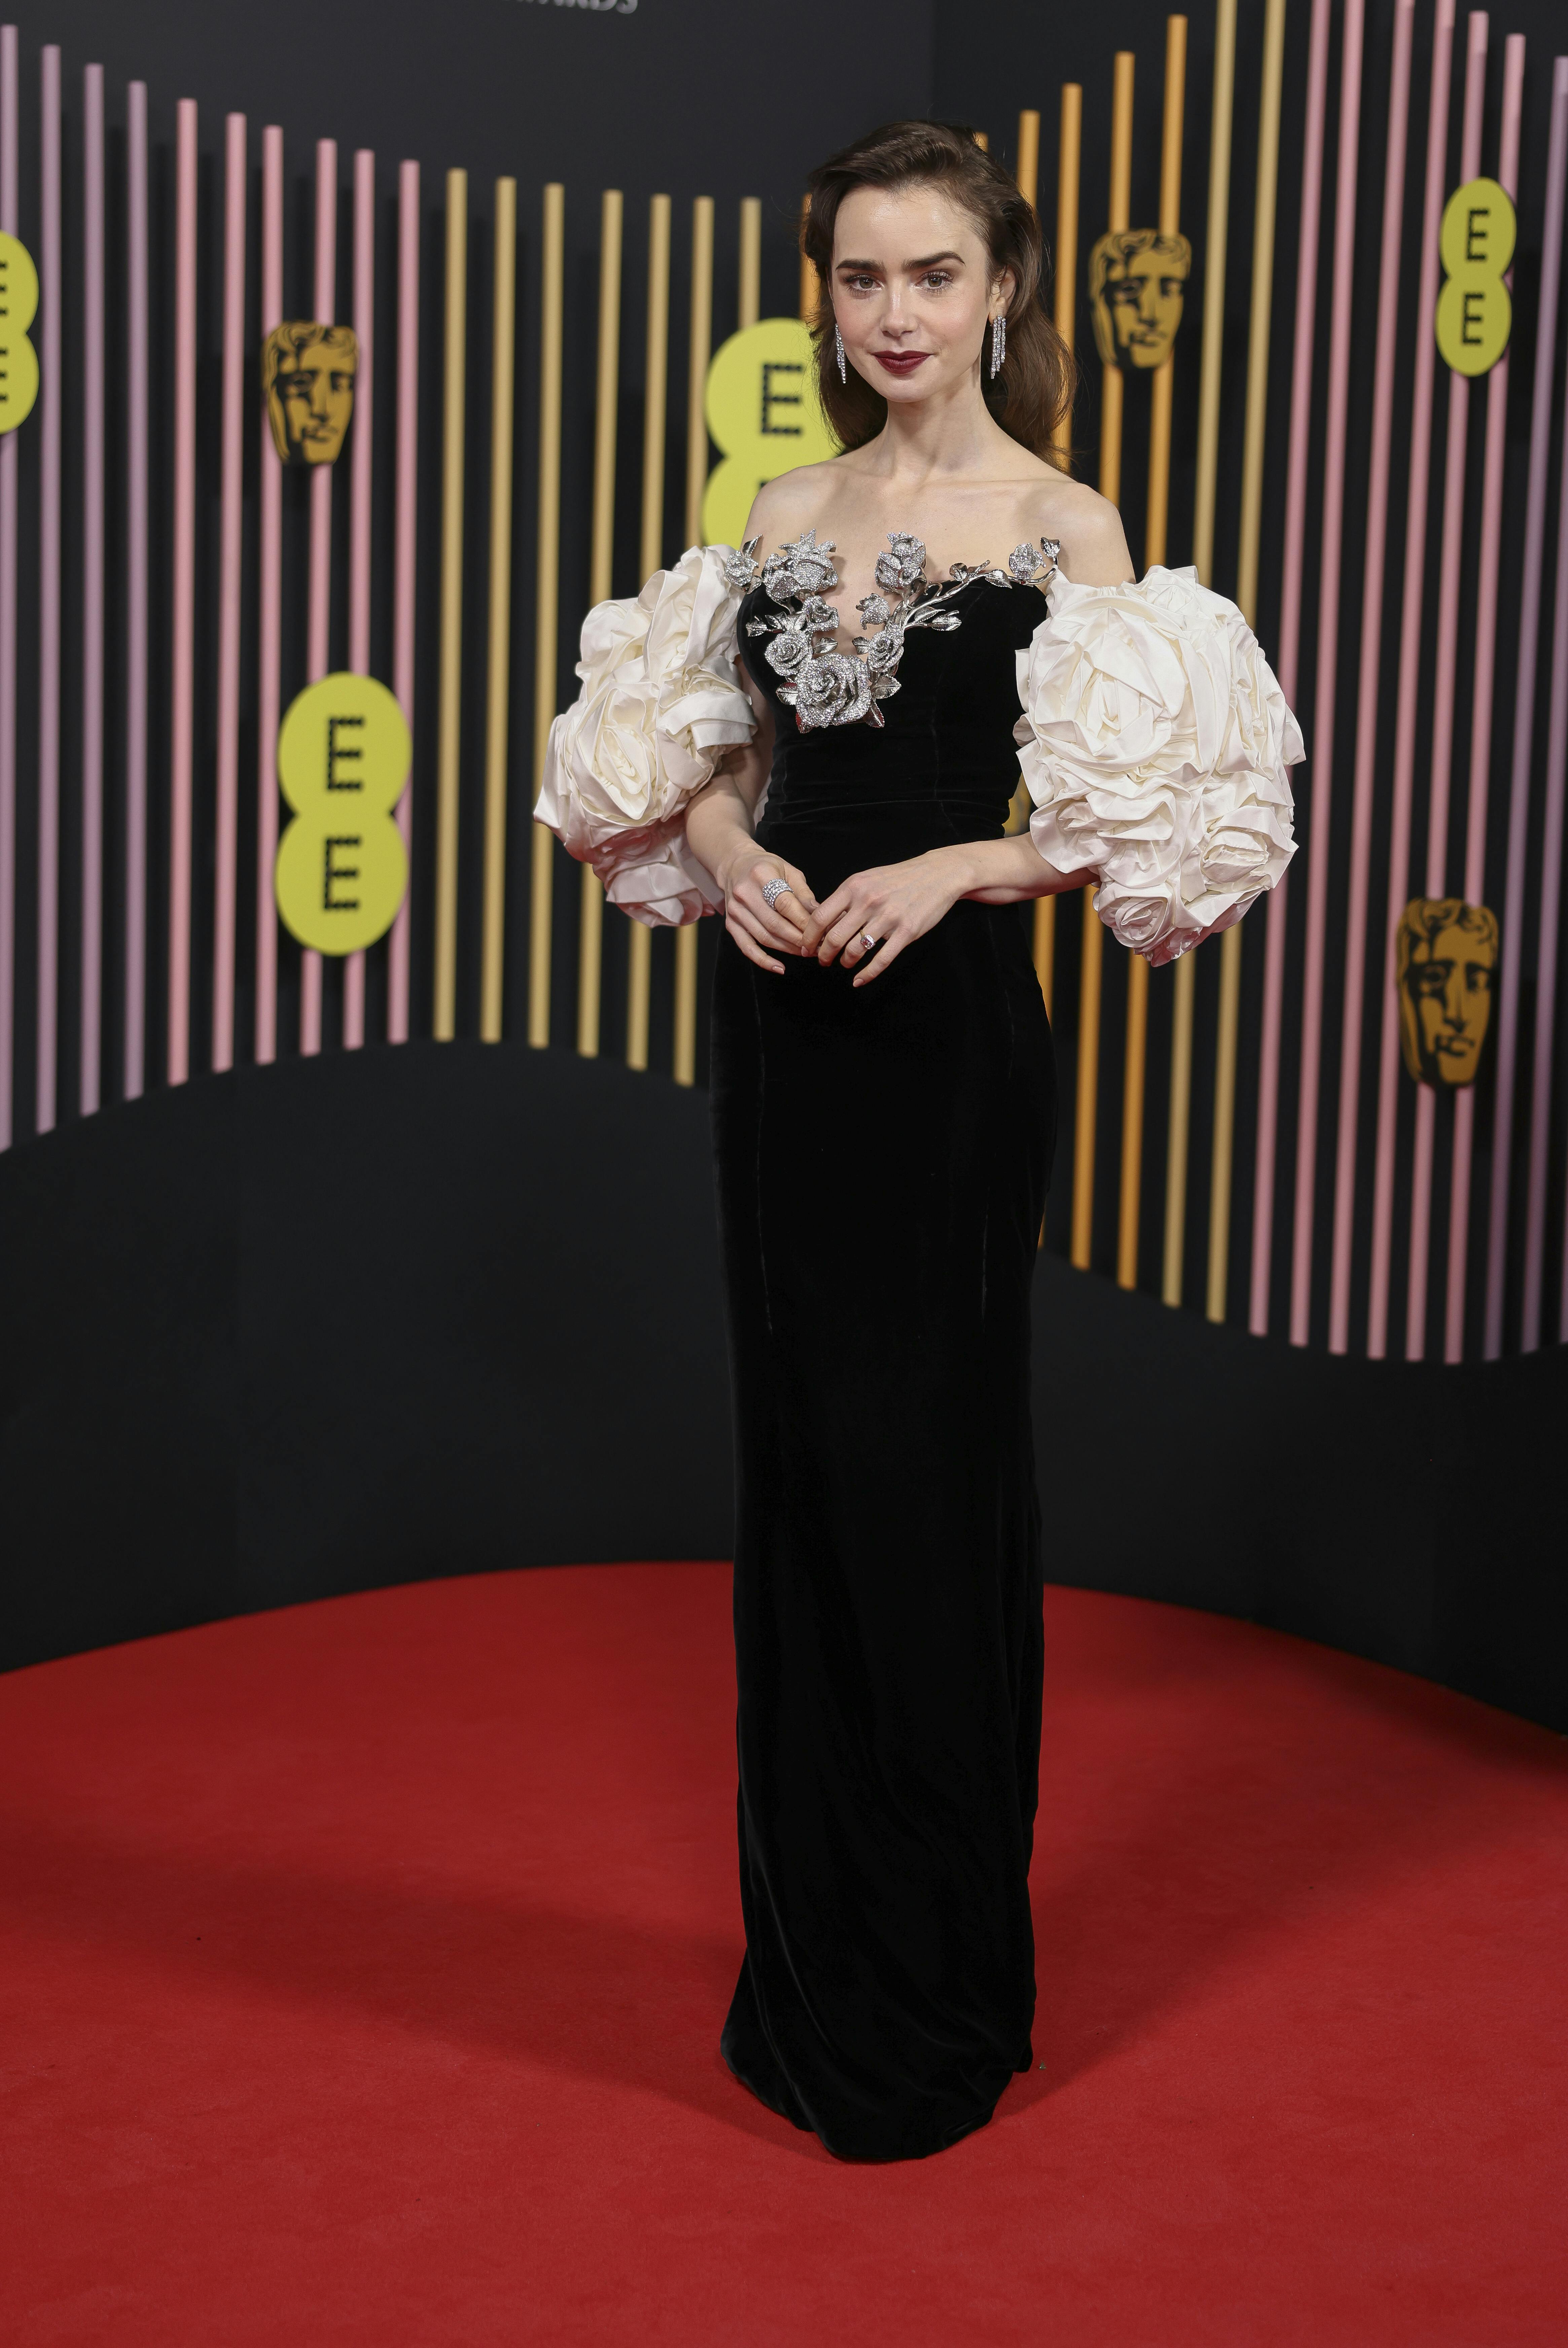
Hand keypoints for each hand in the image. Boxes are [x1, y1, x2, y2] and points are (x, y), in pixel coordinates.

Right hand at [717, 846, 818, 975]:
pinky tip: (779, 968)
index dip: (803, 922)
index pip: (785, 904)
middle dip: (799, 939)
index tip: (821, 932)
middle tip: (817, 947)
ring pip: (764, 937)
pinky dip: (763, 960)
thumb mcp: (789, 871)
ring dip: (787, 949)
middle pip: (775, 924)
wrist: (735, 865)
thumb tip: (820, 915)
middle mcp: (744, 894)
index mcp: (761, 876)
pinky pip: (746, 947)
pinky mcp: (730, 923)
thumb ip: (803, 893)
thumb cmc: (766, 867)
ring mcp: (735, 911)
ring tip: (806, 953)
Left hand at [799, 849, 969, 986]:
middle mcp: (868, 901)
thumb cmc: (898, 878)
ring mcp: (888, 917)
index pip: (820, 917)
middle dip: (824, 955)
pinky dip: (867, 974)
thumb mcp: (866, 880)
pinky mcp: (906, 931)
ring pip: (855, 950)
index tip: (807, 948)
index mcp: (854, 887)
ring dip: (846, 962)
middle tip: (823, 961)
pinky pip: (881, 960)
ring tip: (845, 963)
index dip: (809, 937)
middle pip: (834, 937)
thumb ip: (846, 899)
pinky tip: (859, 980)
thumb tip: (821, 921)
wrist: (937, 874)